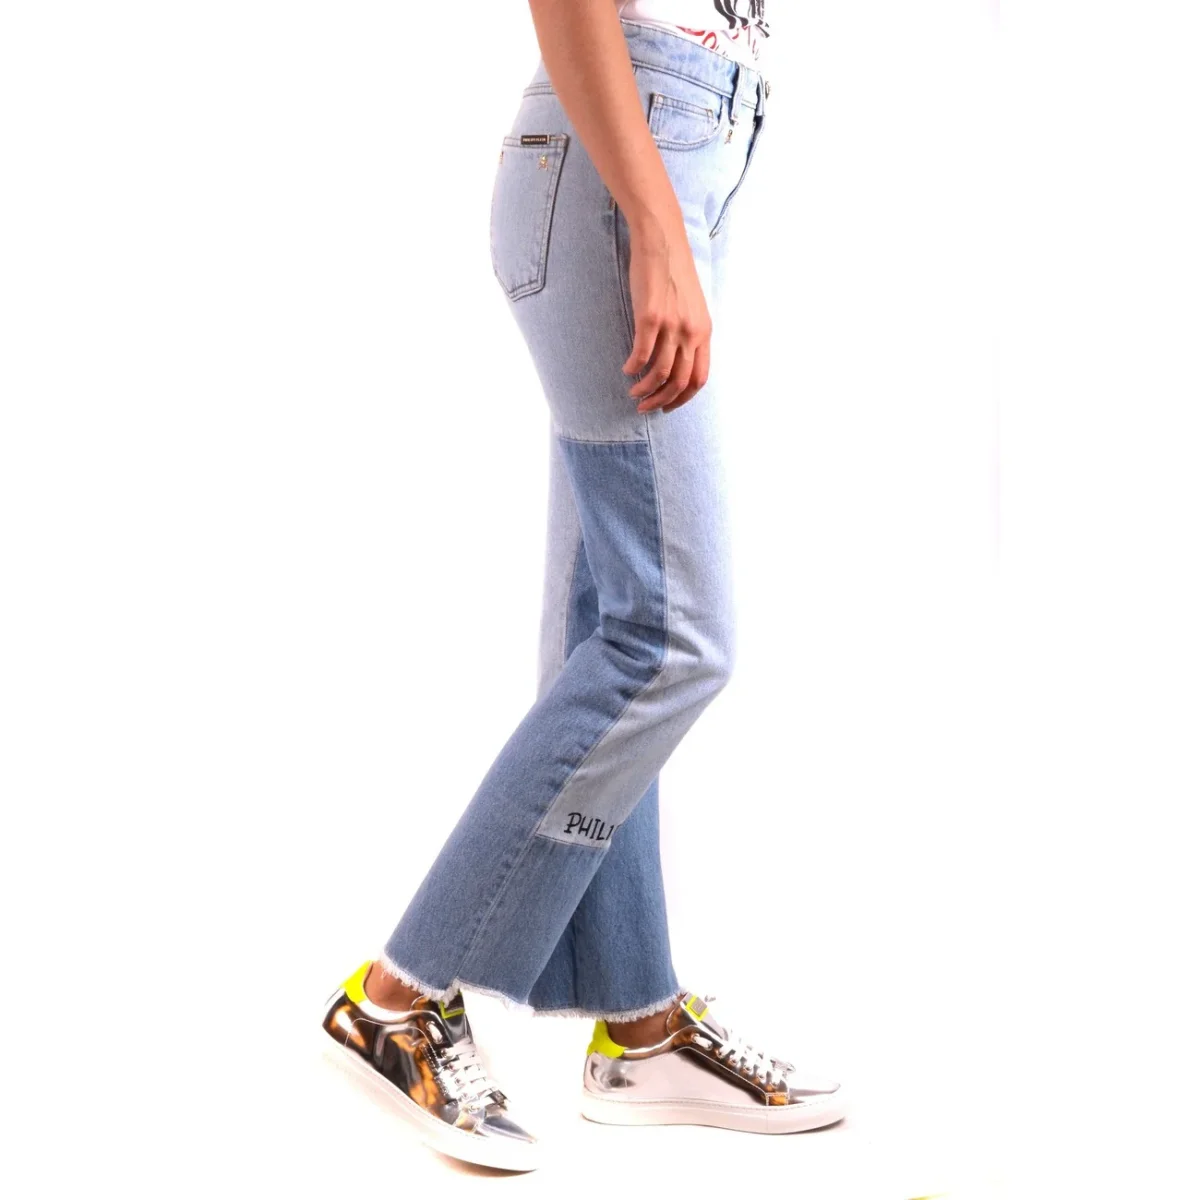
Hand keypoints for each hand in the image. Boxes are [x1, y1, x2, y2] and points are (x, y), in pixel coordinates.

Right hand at [623, 215, 711, 413]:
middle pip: (679, 382)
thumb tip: (677, 360)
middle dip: (661, 401)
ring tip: (633, 394)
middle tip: (645, 407)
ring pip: (660, 374)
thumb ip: (689, 333)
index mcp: (704, 332)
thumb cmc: (673, 272)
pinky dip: (633, 368)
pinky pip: (641, 355)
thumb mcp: (692, 306)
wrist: (662, 241)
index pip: (699, 379)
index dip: (683, 399)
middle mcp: (691, 332)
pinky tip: (626, 370)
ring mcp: (672, 325)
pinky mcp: (650, 317)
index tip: (668, 406)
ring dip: (645, 390)